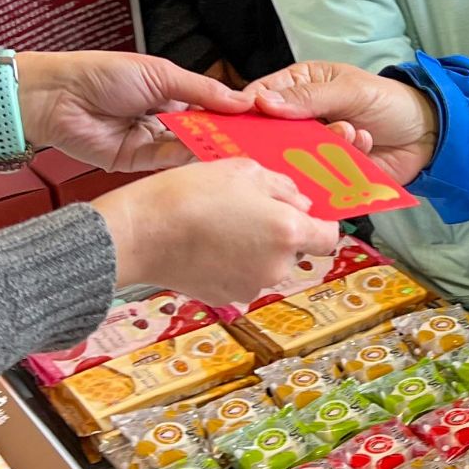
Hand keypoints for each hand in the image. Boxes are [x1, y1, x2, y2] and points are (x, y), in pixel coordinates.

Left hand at [15, 50, 252, 171]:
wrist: (57, 96)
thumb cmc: (102, 74)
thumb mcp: (161, 74)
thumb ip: (202, 90)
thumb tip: (242, 99)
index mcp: (171, 92)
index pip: (211, 107)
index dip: (233, 114)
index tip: (260, 121)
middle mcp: (164, 118)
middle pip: (203, 131)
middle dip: (226, 135)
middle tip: (257, 142)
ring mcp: (151, 141)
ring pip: (190, 149)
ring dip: (210, 149)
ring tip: (239, 151)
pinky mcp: (137, 162)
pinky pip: (169, 162)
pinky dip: (188, 160)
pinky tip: (209, 158)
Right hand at [94, 160, 339, 302]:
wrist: (140, 233)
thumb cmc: (189, 195)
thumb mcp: (243, 170)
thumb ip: (283, 187)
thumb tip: (300, 203)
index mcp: (288, 231)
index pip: (329, 236)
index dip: (319, 222)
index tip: (303, 212)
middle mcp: (277, 266)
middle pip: (295, 250)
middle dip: (280, 233)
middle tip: (248, 210)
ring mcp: (251, 286)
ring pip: (267, 265)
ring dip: (255, 249)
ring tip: (222, 225)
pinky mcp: (225, 298)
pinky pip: (242, 278)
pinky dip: (232, 264)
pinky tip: (208, 245)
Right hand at [252, 60, 440, 183]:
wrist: (429, 134)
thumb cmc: (390, 101)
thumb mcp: (351, 90)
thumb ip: (310, 97)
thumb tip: (264, 103)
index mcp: (301, 87)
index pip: (262, 97)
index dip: (249, 110)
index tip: (245, 123)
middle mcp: (303, 120)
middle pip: (271, 134)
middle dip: (281, 139)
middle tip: (296, 140)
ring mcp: (315, 149)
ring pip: (295, 158)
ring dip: (322, 148)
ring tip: (351, 133)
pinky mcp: (331, 174)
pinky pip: (320, 177)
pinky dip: (339, 164)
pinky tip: (364, 145)